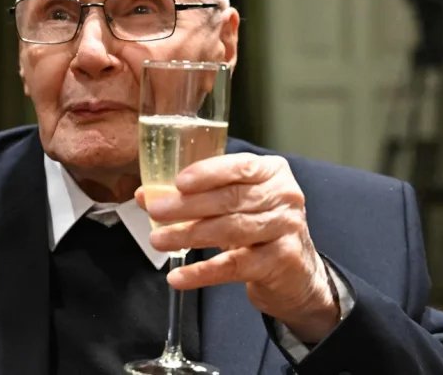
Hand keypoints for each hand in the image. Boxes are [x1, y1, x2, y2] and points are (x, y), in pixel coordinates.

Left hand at [139, 153, 339, 342]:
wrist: (296, 272)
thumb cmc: (258, 227)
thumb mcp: (232, 204)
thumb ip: (193, 195)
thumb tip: (147, 195)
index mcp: (271, 172)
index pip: (240, 167)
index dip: (207, 174)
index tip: (177, 182)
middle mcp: (284, 196)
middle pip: (231, 199)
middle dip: (188, 205)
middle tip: (156, 211)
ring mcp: (286, 228)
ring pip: (232, 230)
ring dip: (189, 235)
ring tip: (159, 240)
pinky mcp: (282, 261)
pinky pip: (235, 266)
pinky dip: (203, 272)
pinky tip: (179, 276)